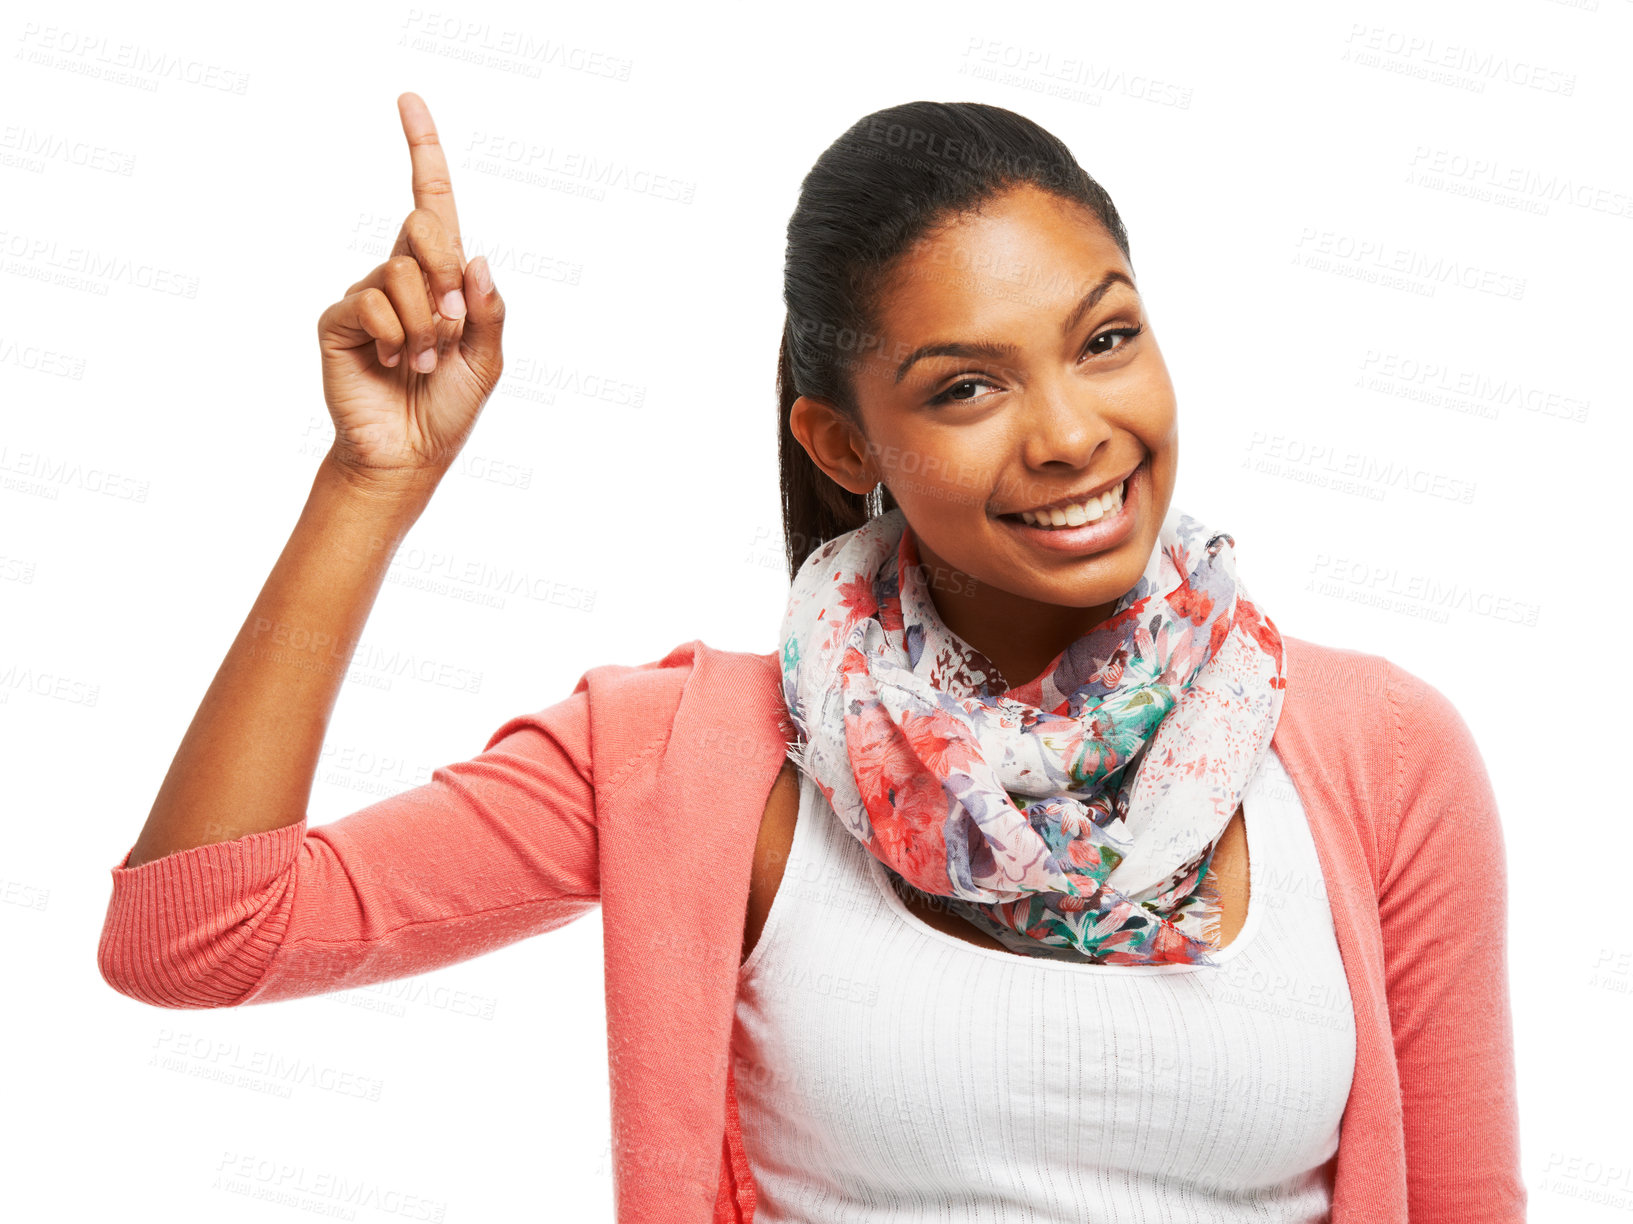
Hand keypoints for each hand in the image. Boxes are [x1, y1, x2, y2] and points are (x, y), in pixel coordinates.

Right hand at [316, 92, 504, 489]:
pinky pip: (372, 302)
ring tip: (425, 362)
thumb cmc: (450, 408)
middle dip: (448, 273)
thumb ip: (490, 310)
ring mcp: (366, 295)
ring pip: (402, 273)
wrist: (410, 455)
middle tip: (455, 326)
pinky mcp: (338, 320)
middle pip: (425, 226)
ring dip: (429, 324)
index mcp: (441, 277)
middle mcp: (400, 276)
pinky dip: (398, 336)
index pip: (430, 202)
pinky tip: (395, 364)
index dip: (422, 150)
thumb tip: (476, 256)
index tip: (408, 100)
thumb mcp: (489, 360)